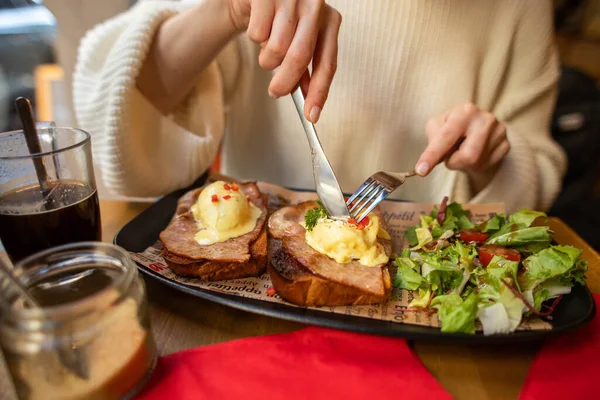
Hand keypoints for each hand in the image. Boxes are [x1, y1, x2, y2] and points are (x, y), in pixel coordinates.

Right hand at [228, 0, 341, 122]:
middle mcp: (315, 5)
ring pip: (275, 48)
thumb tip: (309, 103)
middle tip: (275, 93)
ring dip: (267, 59)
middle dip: (285, 82)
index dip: (319, 92)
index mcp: (330, 21)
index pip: (328, 63)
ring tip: (267, 50)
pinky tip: (259, 27)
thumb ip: (305, 70)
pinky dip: (254, 38)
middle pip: (300, 57)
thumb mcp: (298, 44)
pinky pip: (257, 33)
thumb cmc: (280, 24)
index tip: (312, 115)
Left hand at [415, 103, 509, 191]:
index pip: (446, 137)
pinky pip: (487, 166)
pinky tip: (476, 153)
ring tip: (464, 151)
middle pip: (468, 156)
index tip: (421, 171)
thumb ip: (433, 139)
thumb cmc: (451, 127)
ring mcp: (500, 131)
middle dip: (454, 161)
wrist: (476, 127)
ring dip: (463, 164)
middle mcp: (486, 119)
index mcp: (465, 110)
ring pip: (477, 164)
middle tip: (451, 155)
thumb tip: (435, 157)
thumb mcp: (437, 127)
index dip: (432, 155)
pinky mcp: (506, 145)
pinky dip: (476, 165)